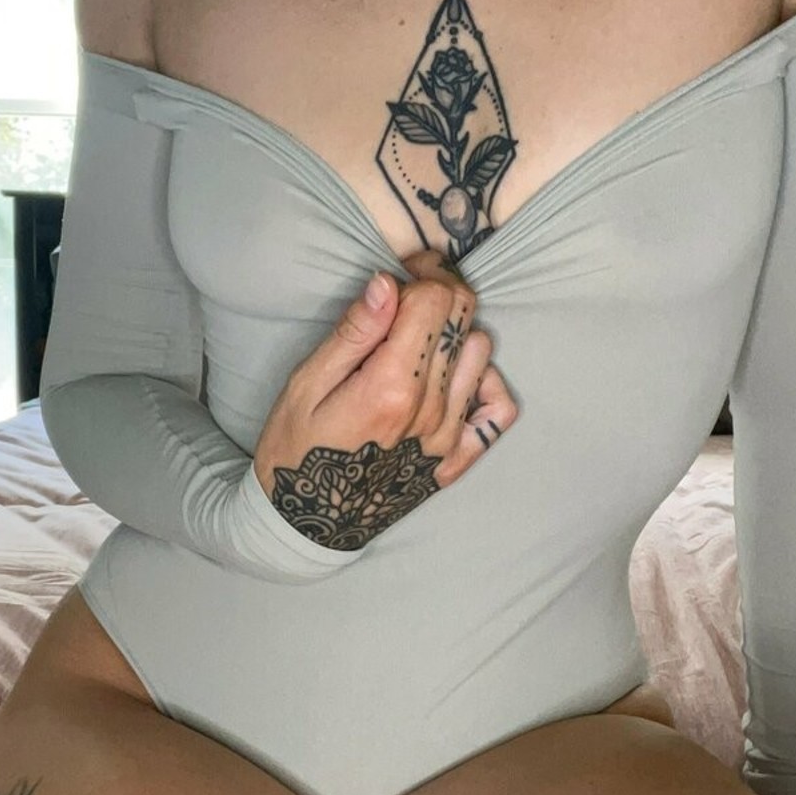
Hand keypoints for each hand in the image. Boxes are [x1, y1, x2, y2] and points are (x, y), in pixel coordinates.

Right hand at [253, 249, 517, 549]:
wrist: (306, 523)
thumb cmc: (296, 448)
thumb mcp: (305, 384)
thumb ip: (353, 333)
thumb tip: (388, 283)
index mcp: (390, 388)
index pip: (435, 301)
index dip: (421, 272)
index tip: (400, 271)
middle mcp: (429, 411)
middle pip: (462, 318)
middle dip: (440, 292)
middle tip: (408, 297)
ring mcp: (448, 438)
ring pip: (482, 353)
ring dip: (457, 333)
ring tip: (421, 341)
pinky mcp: (457, 459)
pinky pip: (499, 410)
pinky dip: (485, 383)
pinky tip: (455, 378)